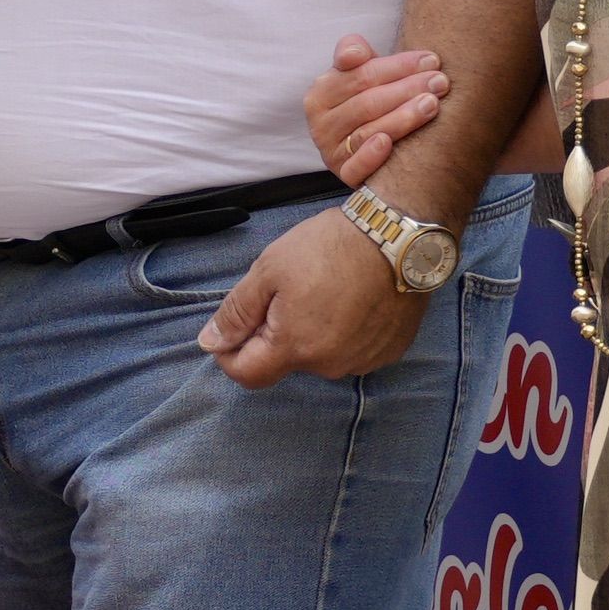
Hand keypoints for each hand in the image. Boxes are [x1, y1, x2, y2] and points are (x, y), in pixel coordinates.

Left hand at [199, 207, 426, 388]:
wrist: (398, 235)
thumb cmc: (330, 247)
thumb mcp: (269, 270)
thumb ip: (236, 312)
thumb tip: (210, 343)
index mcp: (295, 348)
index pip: (247, 375)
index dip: (232, 353)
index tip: (237, 325)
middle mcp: (330, 365)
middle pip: (285, 362)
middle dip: (276, 333)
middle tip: (289, 290)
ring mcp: (363, 360)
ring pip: (320, 356)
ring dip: (313, 332)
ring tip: (325, 289)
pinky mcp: (388, 351)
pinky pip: (353, 350)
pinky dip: (345, 331)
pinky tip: (352, 299)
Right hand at [304, 34, 448, 186]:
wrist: (369, 145)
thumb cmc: (371, 100)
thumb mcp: (359, 74)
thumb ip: (353, 52)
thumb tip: (355, 53)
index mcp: (320, 94)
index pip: (360, 75)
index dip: (397, 66)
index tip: (430, 60)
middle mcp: (321, 125)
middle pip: (367, 103)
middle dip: (407, 89)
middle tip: (440, 82)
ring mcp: (331, 153)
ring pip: (366, 132)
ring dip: (402, 118)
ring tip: (432, 104)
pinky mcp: (344, 176)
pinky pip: (355, 169)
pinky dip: (369, 156)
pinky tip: (388, 143)